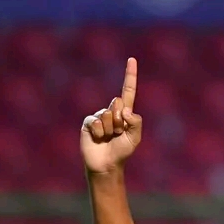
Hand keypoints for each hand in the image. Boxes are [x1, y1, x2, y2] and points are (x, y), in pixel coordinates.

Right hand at [81, 57, 141, 173]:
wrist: (106, 164)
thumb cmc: (122, 152)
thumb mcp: (134, 138)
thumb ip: (135, 122)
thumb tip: (125, 110)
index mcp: (124, 112)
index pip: (128, 90)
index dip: (130, 75)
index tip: (132, 59)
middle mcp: (111, 111)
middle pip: (118, 104)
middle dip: (120, 121)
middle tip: (117, 134)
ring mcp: (99, 116)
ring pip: (107, 115)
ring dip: (110, 130)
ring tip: (108, 138)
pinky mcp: (88, 122)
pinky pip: (96, 121)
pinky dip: (99, 132)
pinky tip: (98, 139)